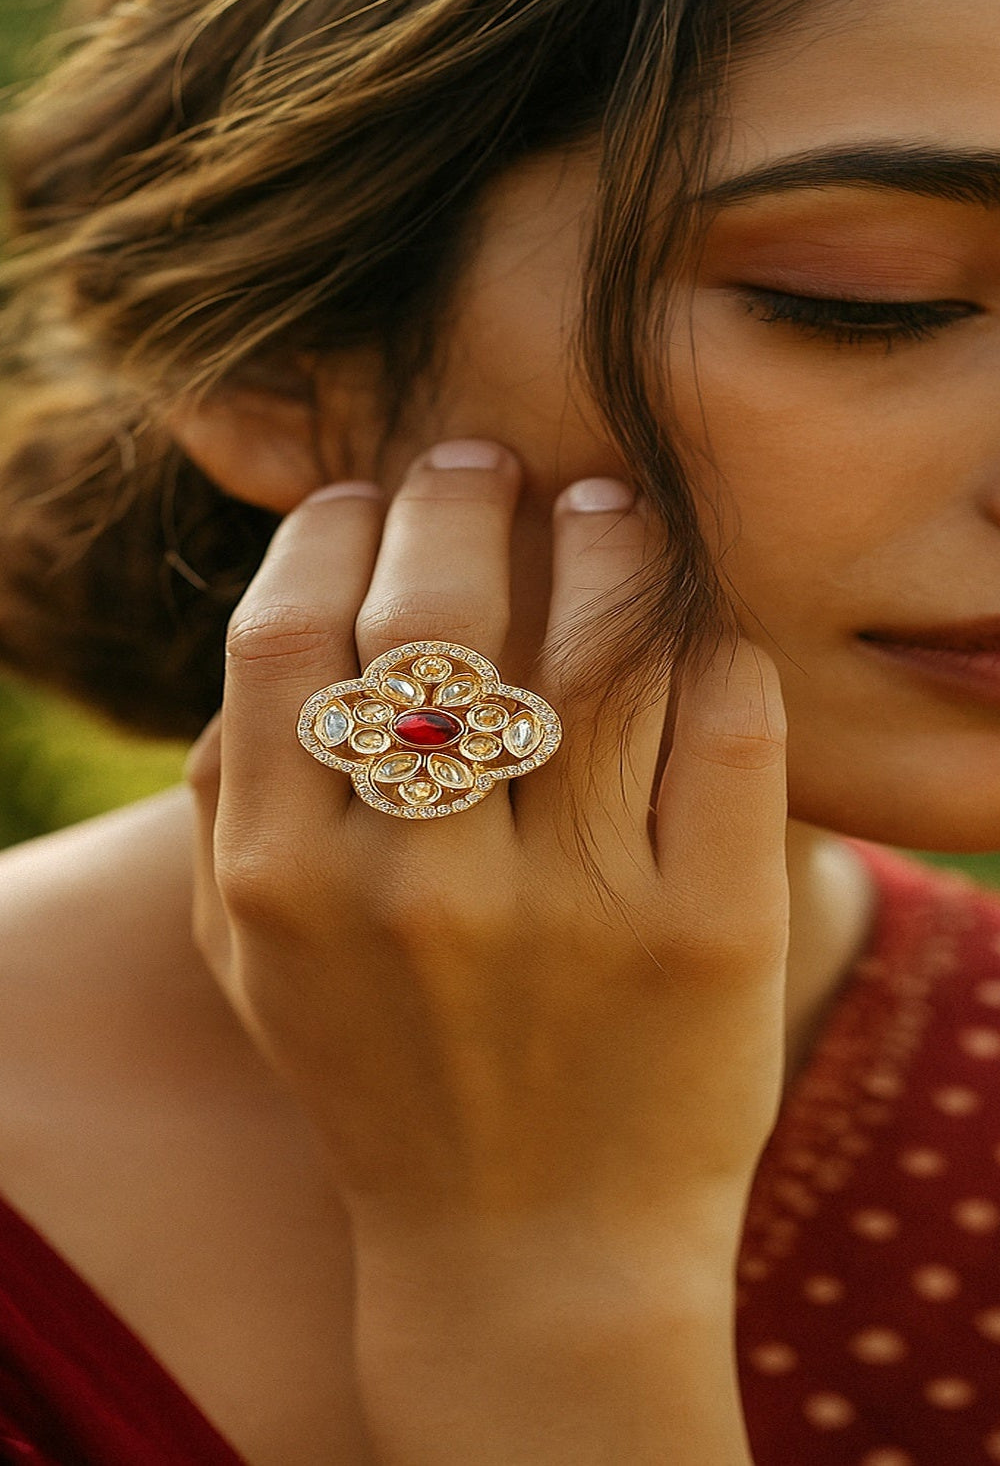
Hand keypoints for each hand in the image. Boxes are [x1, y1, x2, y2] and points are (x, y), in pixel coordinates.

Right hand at [185, 441, 788, 1264]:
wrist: (532, 1258)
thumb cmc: (382, 1084)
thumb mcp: (255, 966)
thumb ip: (226, 809)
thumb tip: (276, 636)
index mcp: (291, 884)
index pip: (286, 635)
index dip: (326, 534)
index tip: (363, 500)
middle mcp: (423, 889)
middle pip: (439, 611)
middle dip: (460, 497)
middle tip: (485, 463)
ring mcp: (577, 909)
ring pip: (600, 644)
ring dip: (602, 540)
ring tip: (599, 508)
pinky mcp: (712, 928)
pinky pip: (726, 720)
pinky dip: (710, 639)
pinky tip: (684, 618)